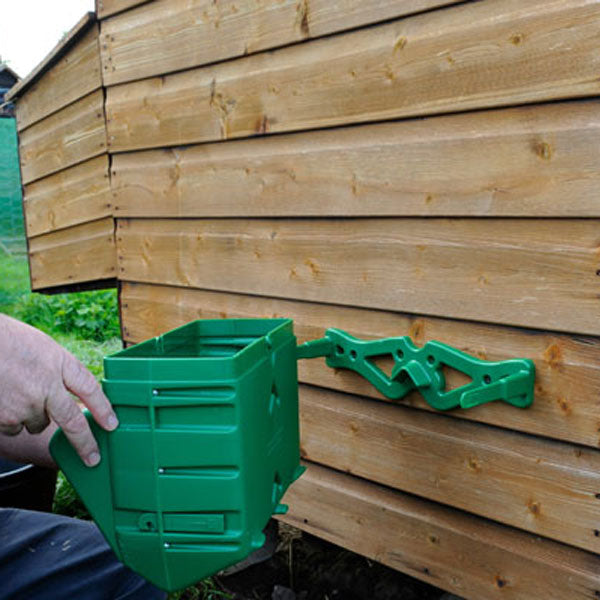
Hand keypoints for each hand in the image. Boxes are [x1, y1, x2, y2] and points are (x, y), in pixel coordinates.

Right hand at [0, 314, 117, 465]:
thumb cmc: (9, 341)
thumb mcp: (44, 347)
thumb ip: (61, 370)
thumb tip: (74, 393)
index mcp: (60, 364)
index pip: (90, 389)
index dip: (103, 409)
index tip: (112, 424)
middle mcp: (47, 386)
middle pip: (73, 422)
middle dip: (85, 444)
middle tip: (93, 458)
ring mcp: (25, 405)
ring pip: (38, 424)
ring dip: (33, 415)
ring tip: (17, 391)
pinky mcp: (5, 418)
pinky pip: (14, 427)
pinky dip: (10, 418)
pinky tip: (4, 397)